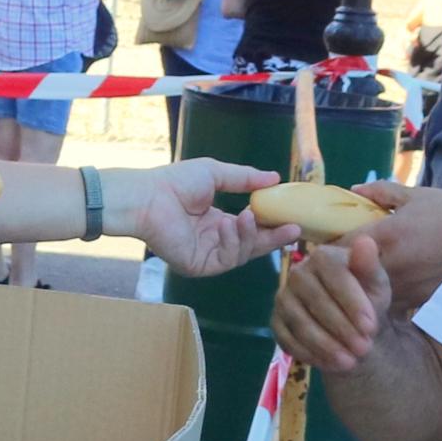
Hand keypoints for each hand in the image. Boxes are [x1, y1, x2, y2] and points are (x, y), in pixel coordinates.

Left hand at [123, 161, 284, 275]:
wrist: (147, 196)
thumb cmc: (175, 182)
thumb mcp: (216, 174)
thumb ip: (246, 178)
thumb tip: (275, 177)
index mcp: (217, 222)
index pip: (251, 228)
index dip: (272, 225)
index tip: (293, 218)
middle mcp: (214, 241)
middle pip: (252, 245)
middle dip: (273, 238)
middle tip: (294, 229)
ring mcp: (207, 255)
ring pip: (243, 253)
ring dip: (251, 236)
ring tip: (250, 216)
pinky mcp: (199, 266)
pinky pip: (226, 259)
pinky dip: (233, 242)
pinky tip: (230, 224)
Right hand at [269, 232, 391, 375]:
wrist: (351, 327)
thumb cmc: (366, 300)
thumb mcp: (376, 286)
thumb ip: (370, 266)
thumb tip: (365, 241)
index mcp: (323, 257)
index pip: (334, 274)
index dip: (352, 302)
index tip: (371, 326)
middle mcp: (297, 274)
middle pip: (316, 300)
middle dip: (342, 328)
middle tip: (364, 349)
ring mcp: (283, 299)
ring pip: (301, 323)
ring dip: (326, 345)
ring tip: (350, 362)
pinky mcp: (276, 322)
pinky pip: (288, 340)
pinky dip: (310, 354)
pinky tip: (330, 365)